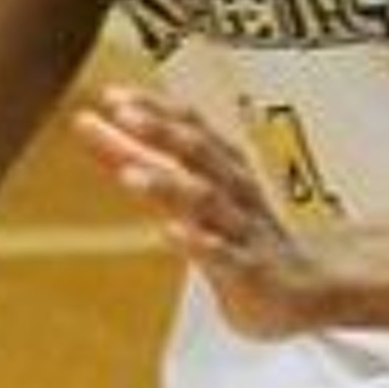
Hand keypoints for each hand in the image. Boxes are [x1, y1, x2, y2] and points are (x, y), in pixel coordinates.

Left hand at [72, 82, 329, 337]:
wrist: (304, 292)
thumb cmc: (235, 233)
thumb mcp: (182, 190)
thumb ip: (134, 158)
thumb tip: (85, 123)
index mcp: (222, 167)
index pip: (190, 127)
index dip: (155, 109)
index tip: (111, 95)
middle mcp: (235, 191)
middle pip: (201, 153)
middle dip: (162, 131)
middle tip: (122, 114)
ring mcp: (244, 231)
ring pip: (208, 201)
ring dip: (169, 184)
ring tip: (129, 174)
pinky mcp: (251, 273)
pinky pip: (226, 256)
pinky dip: (200, 242)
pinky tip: (170, 231)